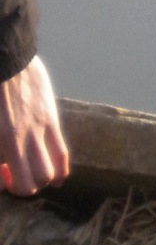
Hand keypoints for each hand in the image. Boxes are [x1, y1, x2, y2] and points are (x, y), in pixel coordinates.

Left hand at [0, 55, 69, 194]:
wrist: (3, 56)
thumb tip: (3, 155)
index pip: (1, 179)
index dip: (1, 183)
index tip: (1, 170)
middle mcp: (14, 142)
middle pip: (27, 185)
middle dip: (21, 188)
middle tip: (14, 175)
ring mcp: (35, 133)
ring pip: (46, 174)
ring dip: (42, 181)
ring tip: (36, 176)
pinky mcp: (50, 122)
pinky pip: (61, 154)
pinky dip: (61, 172)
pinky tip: (57, 179)